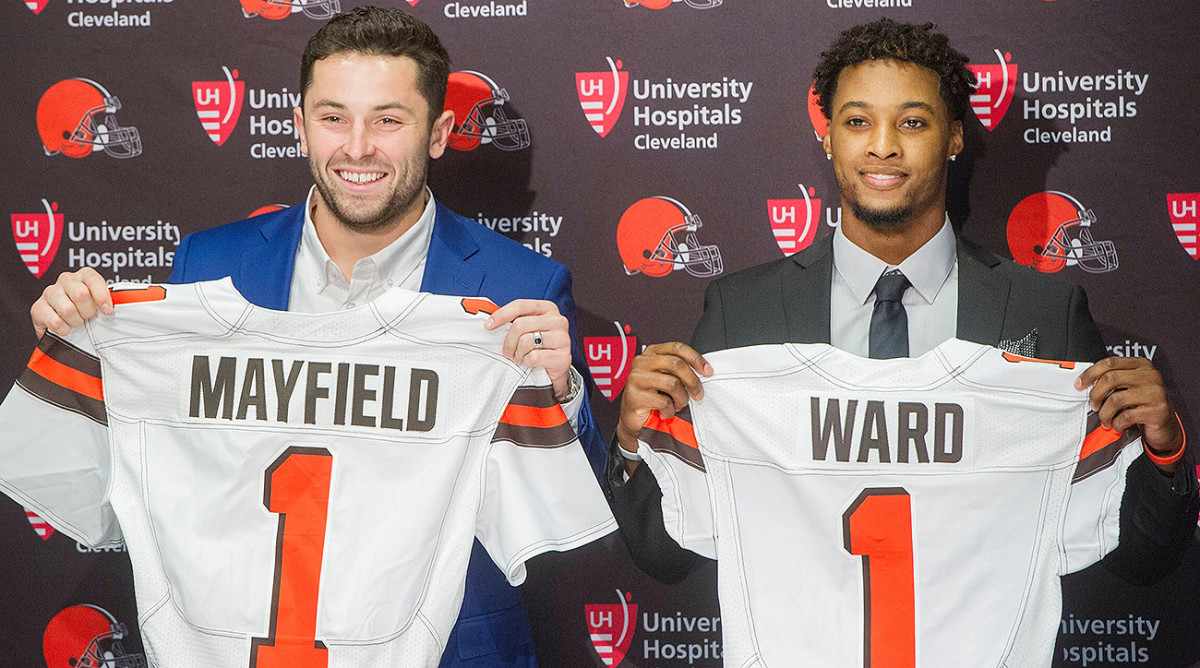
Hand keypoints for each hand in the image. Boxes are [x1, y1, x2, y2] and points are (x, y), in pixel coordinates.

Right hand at [31, 268, 111, 337]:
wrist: (64, 326)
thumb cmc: (87, 312)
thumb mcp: (100, 304)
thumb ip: (109, 302)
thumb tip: (123, 305)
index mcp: (84, 275)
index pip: (93, 279)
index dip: (102, 297)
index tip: (107, 311)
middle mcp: (66, 280)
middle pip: (80, 294)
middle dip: (88, 312)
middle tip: (88, 317)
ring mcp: (50, 292)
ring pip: (68, 309)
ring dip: (76, 322)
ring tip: (77, 322)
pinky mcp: (37, 307)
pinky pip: (55, 322)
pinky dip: (64, 330)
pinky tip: (65, 327)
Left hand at [485, 299, 572, 398]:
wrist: (556, 368)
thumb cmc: (539, 346)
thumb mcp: (529, 329)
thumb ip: (515, 321)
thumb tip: (491, 321)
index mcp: (548, 308)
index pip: (520, 305)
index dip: (502, 315)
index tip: (489, 325)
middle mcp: (558, 320)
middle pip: (520, 325)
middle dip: (509, 341)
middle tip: (507, 352)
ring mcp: (562, 338)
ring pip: (526, 341)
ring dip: (518, 353)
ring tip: (520, 358)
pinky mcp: (563, 356)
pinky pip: (534, 357)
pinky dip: (527, 362)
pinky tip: (530, 363)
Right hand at [617, 342, 712, 471]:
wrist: (633, 417)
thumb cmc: (652, 396)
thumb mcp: (666, 377)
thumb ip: (680, 370)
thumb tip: (704, 372)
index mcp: (651, 353)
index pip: (677, 348)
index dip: (696, 358)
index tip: (708, 371)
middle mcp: (641, 362)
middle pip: (676, 364)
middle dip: (692, 381)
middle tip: (698, 394)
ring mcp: (636, 378)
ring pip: (672, 383)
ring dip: (681, 398)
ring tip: (678, 405)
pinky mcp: (633, 395)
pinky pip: (663, 401)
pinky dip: (670, 410)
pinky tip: (665, 412)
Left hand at [1076, 356, 1182, 473]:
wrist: (1164, 425)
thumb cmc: (1140, 404)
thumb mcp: (1128, 387)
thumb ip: (1112, 380)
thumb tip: (1083, 383)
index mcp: (1142, 364)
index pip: (1110, 362)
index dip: (1090, 373)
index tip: (1079, 385)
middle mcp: (1151, 375)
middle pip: (1111, 378)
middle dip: (1096, 394)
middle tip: (1093, 406)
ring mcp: (1156, 392)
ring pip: (1116, 399)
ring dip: (1105, 413)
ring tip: (1105, 420)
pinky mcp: (1158, 410)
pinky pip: (1126, 416)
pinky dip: (1116, 423)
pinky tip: (1117, 425)